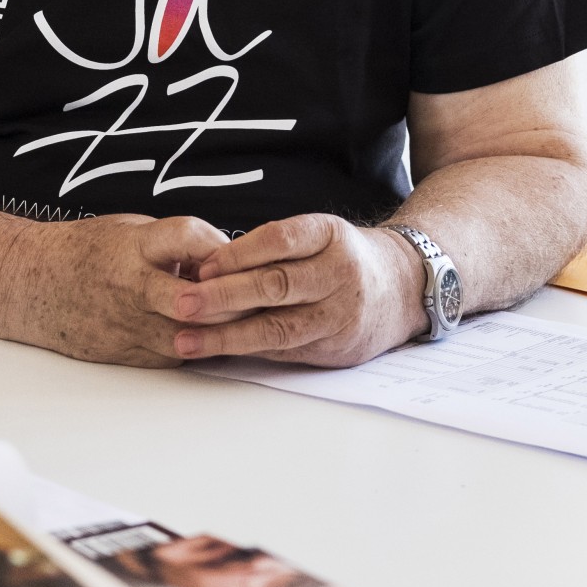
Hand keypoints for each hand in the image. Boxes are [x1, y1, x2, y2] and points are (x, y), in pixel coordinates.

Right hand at [0, 214, 228, 367]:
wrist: (26, 283)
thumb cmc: (82, 251)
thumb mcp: (129, 229)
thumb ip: (175, 243)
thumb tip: (227, 258)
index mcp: (133, 245)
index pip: (188, 237)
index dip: (220, 248)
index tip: (240, 255)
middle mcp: (131, 286)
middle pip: (196, 299)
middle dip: (232, 301)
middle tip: (256, 298)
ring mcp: (125, 324)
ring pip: (189, 338)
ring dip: (218, 332)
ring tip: (239, 323)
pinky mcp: (122, 353)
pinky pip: (172, 357)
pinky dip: (192, 348)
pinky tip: (205, 339)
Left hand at [170, 215, 425, 366]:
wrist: (404, 288)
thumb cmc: (344, 256)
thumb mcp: (319, 234)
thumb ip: (273, 247)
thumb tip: (207, 268)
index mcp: (331, 235)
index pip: (280, 240)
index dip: (238, 254)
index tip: (201, 266)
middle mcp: (340, 274)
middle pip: (276, 285)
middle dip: (223, 297)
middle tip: (181, 303)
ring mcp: (341, 314)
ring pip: (278, 327)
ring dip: (227, 336)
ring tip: (186, 339)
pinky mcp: (338, 348)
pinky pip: (286, 350)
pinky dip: (248, 351)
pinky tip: (216, 352)